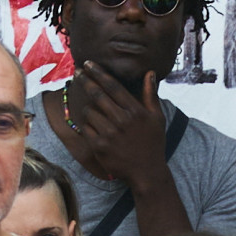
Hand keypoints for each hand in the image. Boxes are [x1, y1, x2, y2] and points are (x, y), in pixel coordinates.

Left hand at [51, 69, 169, 186]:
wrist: (146, 171)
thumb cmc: (152, 143)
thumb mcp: (157, 118)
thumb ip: (151, 95)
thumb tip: (150, 73)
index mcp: (135, 110)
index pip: (113, 86)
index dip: (99, 73)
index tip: (89, 64)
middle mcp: (121, 120)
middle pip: (98, 94)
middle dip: (86, 80)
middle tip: (78, 72)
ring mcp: (109, 134)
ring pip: (89, 111)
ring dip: (87, 106)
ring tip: (90, 106)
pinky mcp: (99, 146)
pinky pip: (86, 128)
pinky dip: (86, 124)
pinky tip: (90, 123)